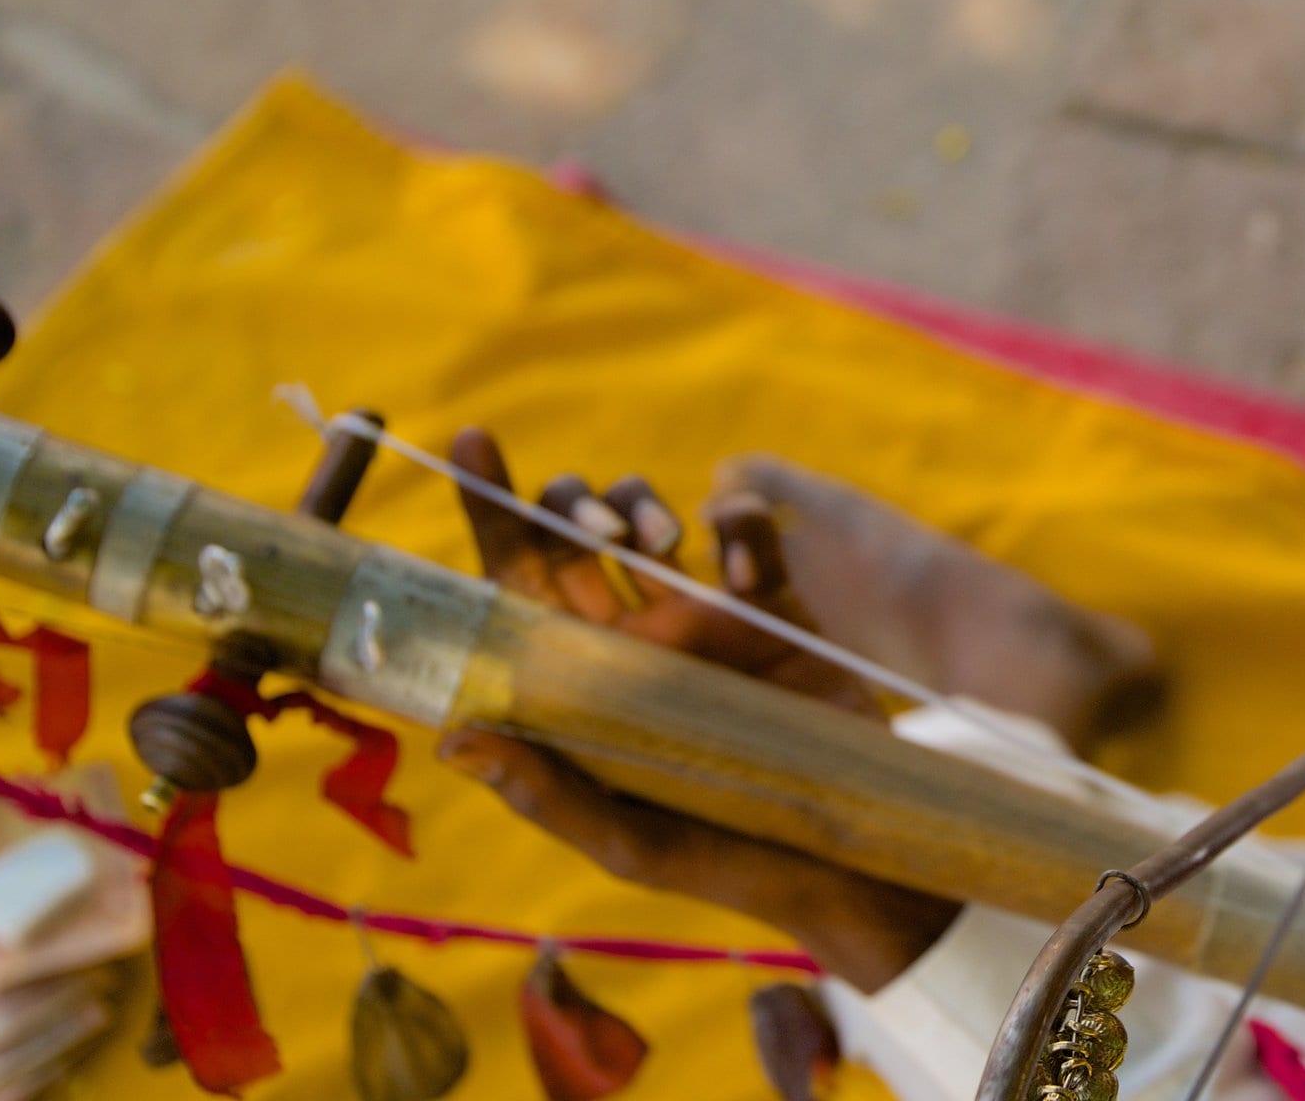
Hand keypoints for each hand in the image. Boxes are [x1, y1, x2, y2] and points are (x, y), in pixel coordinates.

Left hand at [435, 429, 960, 991]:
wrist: (850, 856)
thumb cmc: (728, 860)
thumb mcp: (629, 842)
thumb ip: (548, 792)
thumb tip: (454, 740)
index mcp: (580, 685)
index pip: (514, 587)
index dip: (488, 515)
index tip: (470, 444)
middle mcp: (630, 640)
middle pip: (569, 535)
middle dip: (565, 504)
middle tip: (595, 532)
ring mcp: (700, 615)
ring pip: (645, 516)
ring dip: (640, 504)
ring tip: (662, 543)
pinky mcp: (773, 606)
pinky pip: (745, 530)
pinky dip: (741, 523)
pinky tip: (746, 567)